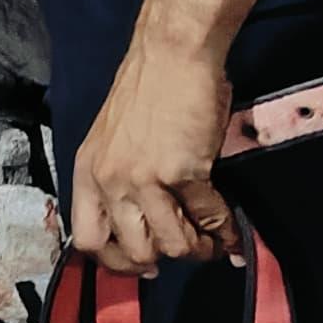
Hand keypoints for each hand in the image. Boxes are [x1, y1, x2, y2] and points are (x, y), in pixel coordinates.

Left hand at [68, 13, 240, 275]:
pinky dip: (226, 232)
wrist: (172, 55)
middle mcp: (109, 180)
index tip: (143, 267)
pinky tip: (234, 234)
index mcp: (87, 172)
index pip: (87, 239)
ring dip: (197, 250)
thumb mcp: (112, 140)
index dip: (117, 262)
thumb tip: (144, 223)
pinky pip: (207, 218)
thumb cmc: (147, 91)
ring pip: (172, 245)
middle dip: (164, 261)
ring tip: (211, 244)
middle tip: (184, 250)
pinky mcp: (182, 171)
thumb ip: (118, 179)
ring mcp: (143, 178)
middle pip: (133, 252)